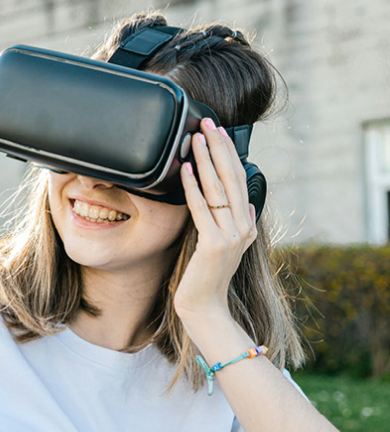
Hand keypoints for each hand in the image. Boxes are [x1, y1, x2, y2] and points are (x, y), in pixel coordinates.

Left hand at [174, 118, 257, 321]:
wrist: (205, 308)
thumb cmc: (206, 277)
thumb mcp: (224, 246)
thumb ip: (235, 224)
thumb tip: (246, 203)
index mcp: (246, 225)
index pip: (238, 180)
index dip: (229, 154)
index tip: (218, 131)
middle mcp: (243, 227)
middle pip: (231, 178)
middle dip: (219, 148)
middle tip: (208, 122)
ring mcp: (231, 236)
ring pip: (218, 189)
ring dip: (206, 160)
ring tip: (197, 138)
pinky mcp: (213, 244)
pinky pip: (202, 209)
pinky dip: (193, 187)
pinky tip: (185, 169)